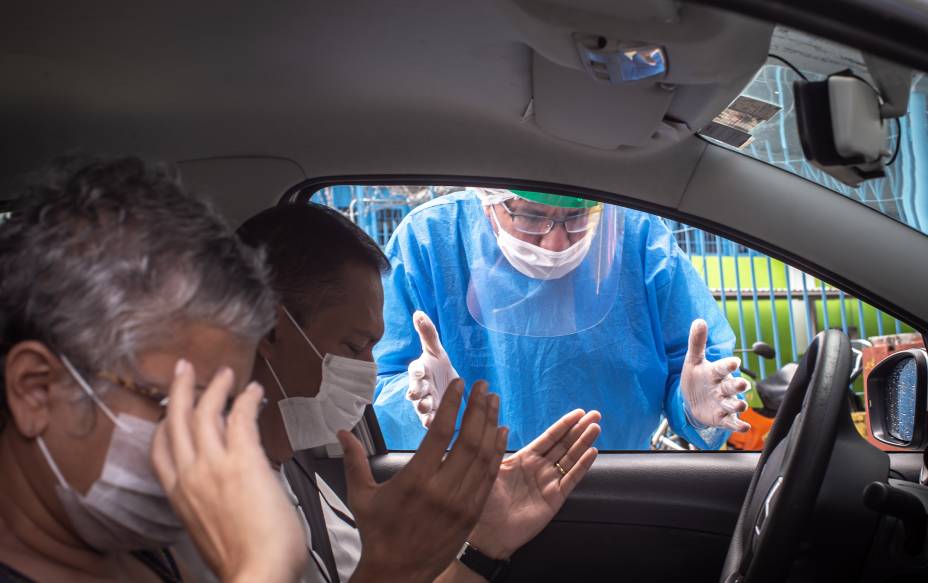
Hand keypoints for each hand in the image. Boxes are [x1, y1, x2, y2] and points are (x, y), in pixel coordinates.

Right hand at [151, 360, 305, 582]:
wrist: (257, 572)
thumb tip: (224, 485)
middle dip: (180, 390)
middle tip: (185, 369)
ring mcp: (214, 466)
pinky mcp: (244, 460)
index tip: (169, 410)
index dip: (164, 425)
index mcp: (178, 496)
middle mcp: (190, 476)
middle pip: (176, 421)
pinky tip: (254, 391)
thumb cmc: (242, 560)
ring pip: (205, 412)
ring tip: (225, 373)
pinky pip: (241, 418)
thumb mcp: (211, 528)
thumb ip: (210, 502)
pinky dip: (246, 399)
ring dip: (216, 387)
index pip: (160, 451)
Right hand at [339, 379, 506, 582]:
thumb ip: (353, 460)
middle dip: (478, 409)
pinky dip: (497, 452)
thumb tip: (340, 432)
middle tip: (483, 387)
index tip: (459, 385)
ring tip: (494, 402)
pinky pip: (489, 477)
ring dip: (491, 426)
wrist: (398, 573)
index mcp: (415, 481)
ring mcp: (461, 504)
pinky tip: (501, 433)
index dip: (452, 405)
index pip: (441, 433)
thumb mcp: (361, 496)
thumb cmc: (377, 533)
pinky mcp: (472, 514)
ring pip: (484, 457)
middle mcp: (442, 490)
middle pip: (468, 441)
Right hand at [406, 310, 458, 427]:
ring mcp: (425, 403)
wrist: (448, 388)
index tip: (420, 370)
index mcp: (420, 371)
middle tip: (416, 394)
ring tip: (426, 408)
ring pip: (421, 407)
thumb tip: (419, 313)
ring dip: (423, 408)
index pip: (415, 370)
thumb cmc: (438, 368)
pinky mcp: (432, 416)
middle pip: (415, 390)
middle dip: (415, 392)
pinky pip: (428, 420)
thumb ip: (428, 333)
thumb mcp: (436, 351)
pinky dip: (430, 422)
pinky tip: (434, 422)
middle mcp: (419, 388)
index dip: (416, 371)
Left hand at [467, 409, 600, 558]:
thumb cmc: (484, 502)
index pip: (549, 437)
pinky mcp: (555, 498)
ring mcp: (548, 482)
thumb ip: (497, 448)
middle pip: (564, 445)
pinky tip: (592, 452)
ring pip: (570, 459)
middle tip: (595, 416)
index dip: (564, 425)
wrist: (488, 532)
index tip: (579, 413)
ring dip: (584, 444)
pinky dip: (582, 466)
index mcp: (524, 459)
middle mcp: (539, 468)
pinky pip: (571, 479)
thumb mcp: (489, 469)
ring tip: (596, 428)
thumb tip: (501, 425)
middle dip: (579, 430)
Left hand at [680, 319, 750, 431]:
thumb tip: (699, 320)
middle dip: (738, 385)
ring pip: (733, 404)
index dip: (728, 365)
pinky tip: (743, 426)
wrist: (691, 400)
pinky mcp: (722, 418)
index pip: (723, 367)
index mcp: (716, 372)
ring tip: (739, 405)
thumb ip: (697, 342)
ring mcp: (723, 403)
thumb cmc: (696, 377)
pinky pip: (731, 422)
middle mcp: (723, 388)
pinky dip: (737, 425)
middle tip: (742, 384)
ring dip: (737, 405)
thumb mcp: (693, 360)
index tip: (734, 361)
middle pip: (733, 386)